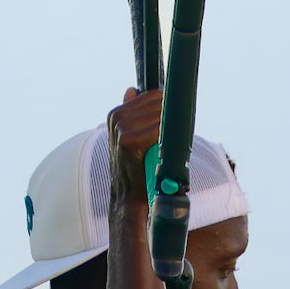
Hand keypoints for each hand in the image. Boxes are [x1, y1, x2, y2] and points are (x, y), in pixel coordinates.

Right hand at [107, 87, 162, 204]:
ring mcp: (121, 128)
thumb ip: (132, 112)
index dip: (168, 109)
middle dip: (171, 118)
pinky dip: (166, 138)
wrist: (129, 198)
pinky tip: (164, 151)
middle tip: (170, 140)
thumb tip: (132, 90)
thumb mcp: (130, 136)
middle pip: (159, 103)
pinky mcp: (128, 141)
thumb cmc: (136, 169)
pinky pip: (158, 129)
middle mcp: (117, 117)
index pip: (153, 96)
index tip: (173, 124)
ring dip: (170, 129)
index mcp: (117, 113)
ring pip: (160, 115)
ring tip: (166, 148)